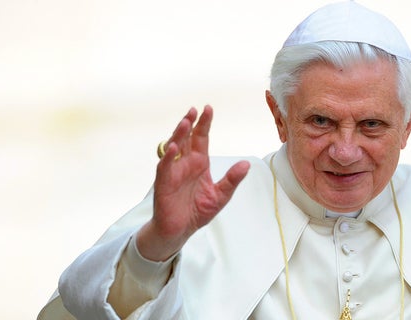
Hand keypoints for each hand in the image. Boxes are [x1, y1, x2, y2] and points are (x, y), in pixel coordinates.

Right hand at [137, 105, 249, 260]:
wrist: (181, 230)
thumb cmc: (198, 211)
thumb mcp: (221, 195)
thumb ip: (232, 179)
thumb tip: (246, 164)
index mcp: (199, 163)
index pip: (201, 138)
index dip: (204, 123)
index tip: (208, 108)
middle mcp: (185, 163)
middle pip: (186, 138)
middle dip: (190, 123)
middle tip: (194, 109)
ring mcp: (174, 171)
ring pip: (174, 148)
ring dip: (178, 134)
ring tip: (185, 121)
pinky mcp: (164, 183)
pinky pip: (165, 167)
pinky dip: (169, 157)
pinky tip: (174, 148)